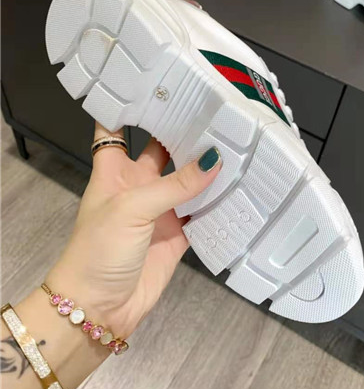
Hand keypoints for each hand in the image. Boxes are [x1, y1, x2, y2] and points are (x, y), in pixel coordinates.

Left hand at [47, 123, 221, 339]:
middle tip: (214, 108)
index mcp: (114, 169)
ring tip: (235, 138)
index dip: (127, 105)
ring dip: (205, 165)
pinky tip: (239, 183)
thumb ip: (175, 184)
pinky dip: (218, 201)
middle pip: (161, 148)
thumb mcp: (132, 208)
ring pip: (186, 179)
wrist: (99, 307)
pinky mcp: (178, 234)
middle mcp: (138, 183)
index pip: (115, 128)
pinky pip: (202, 212)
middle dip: (182, 131)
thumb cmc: (99, 248)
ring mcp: (160, 209)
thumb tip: (214, 159)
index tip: (150, 82)